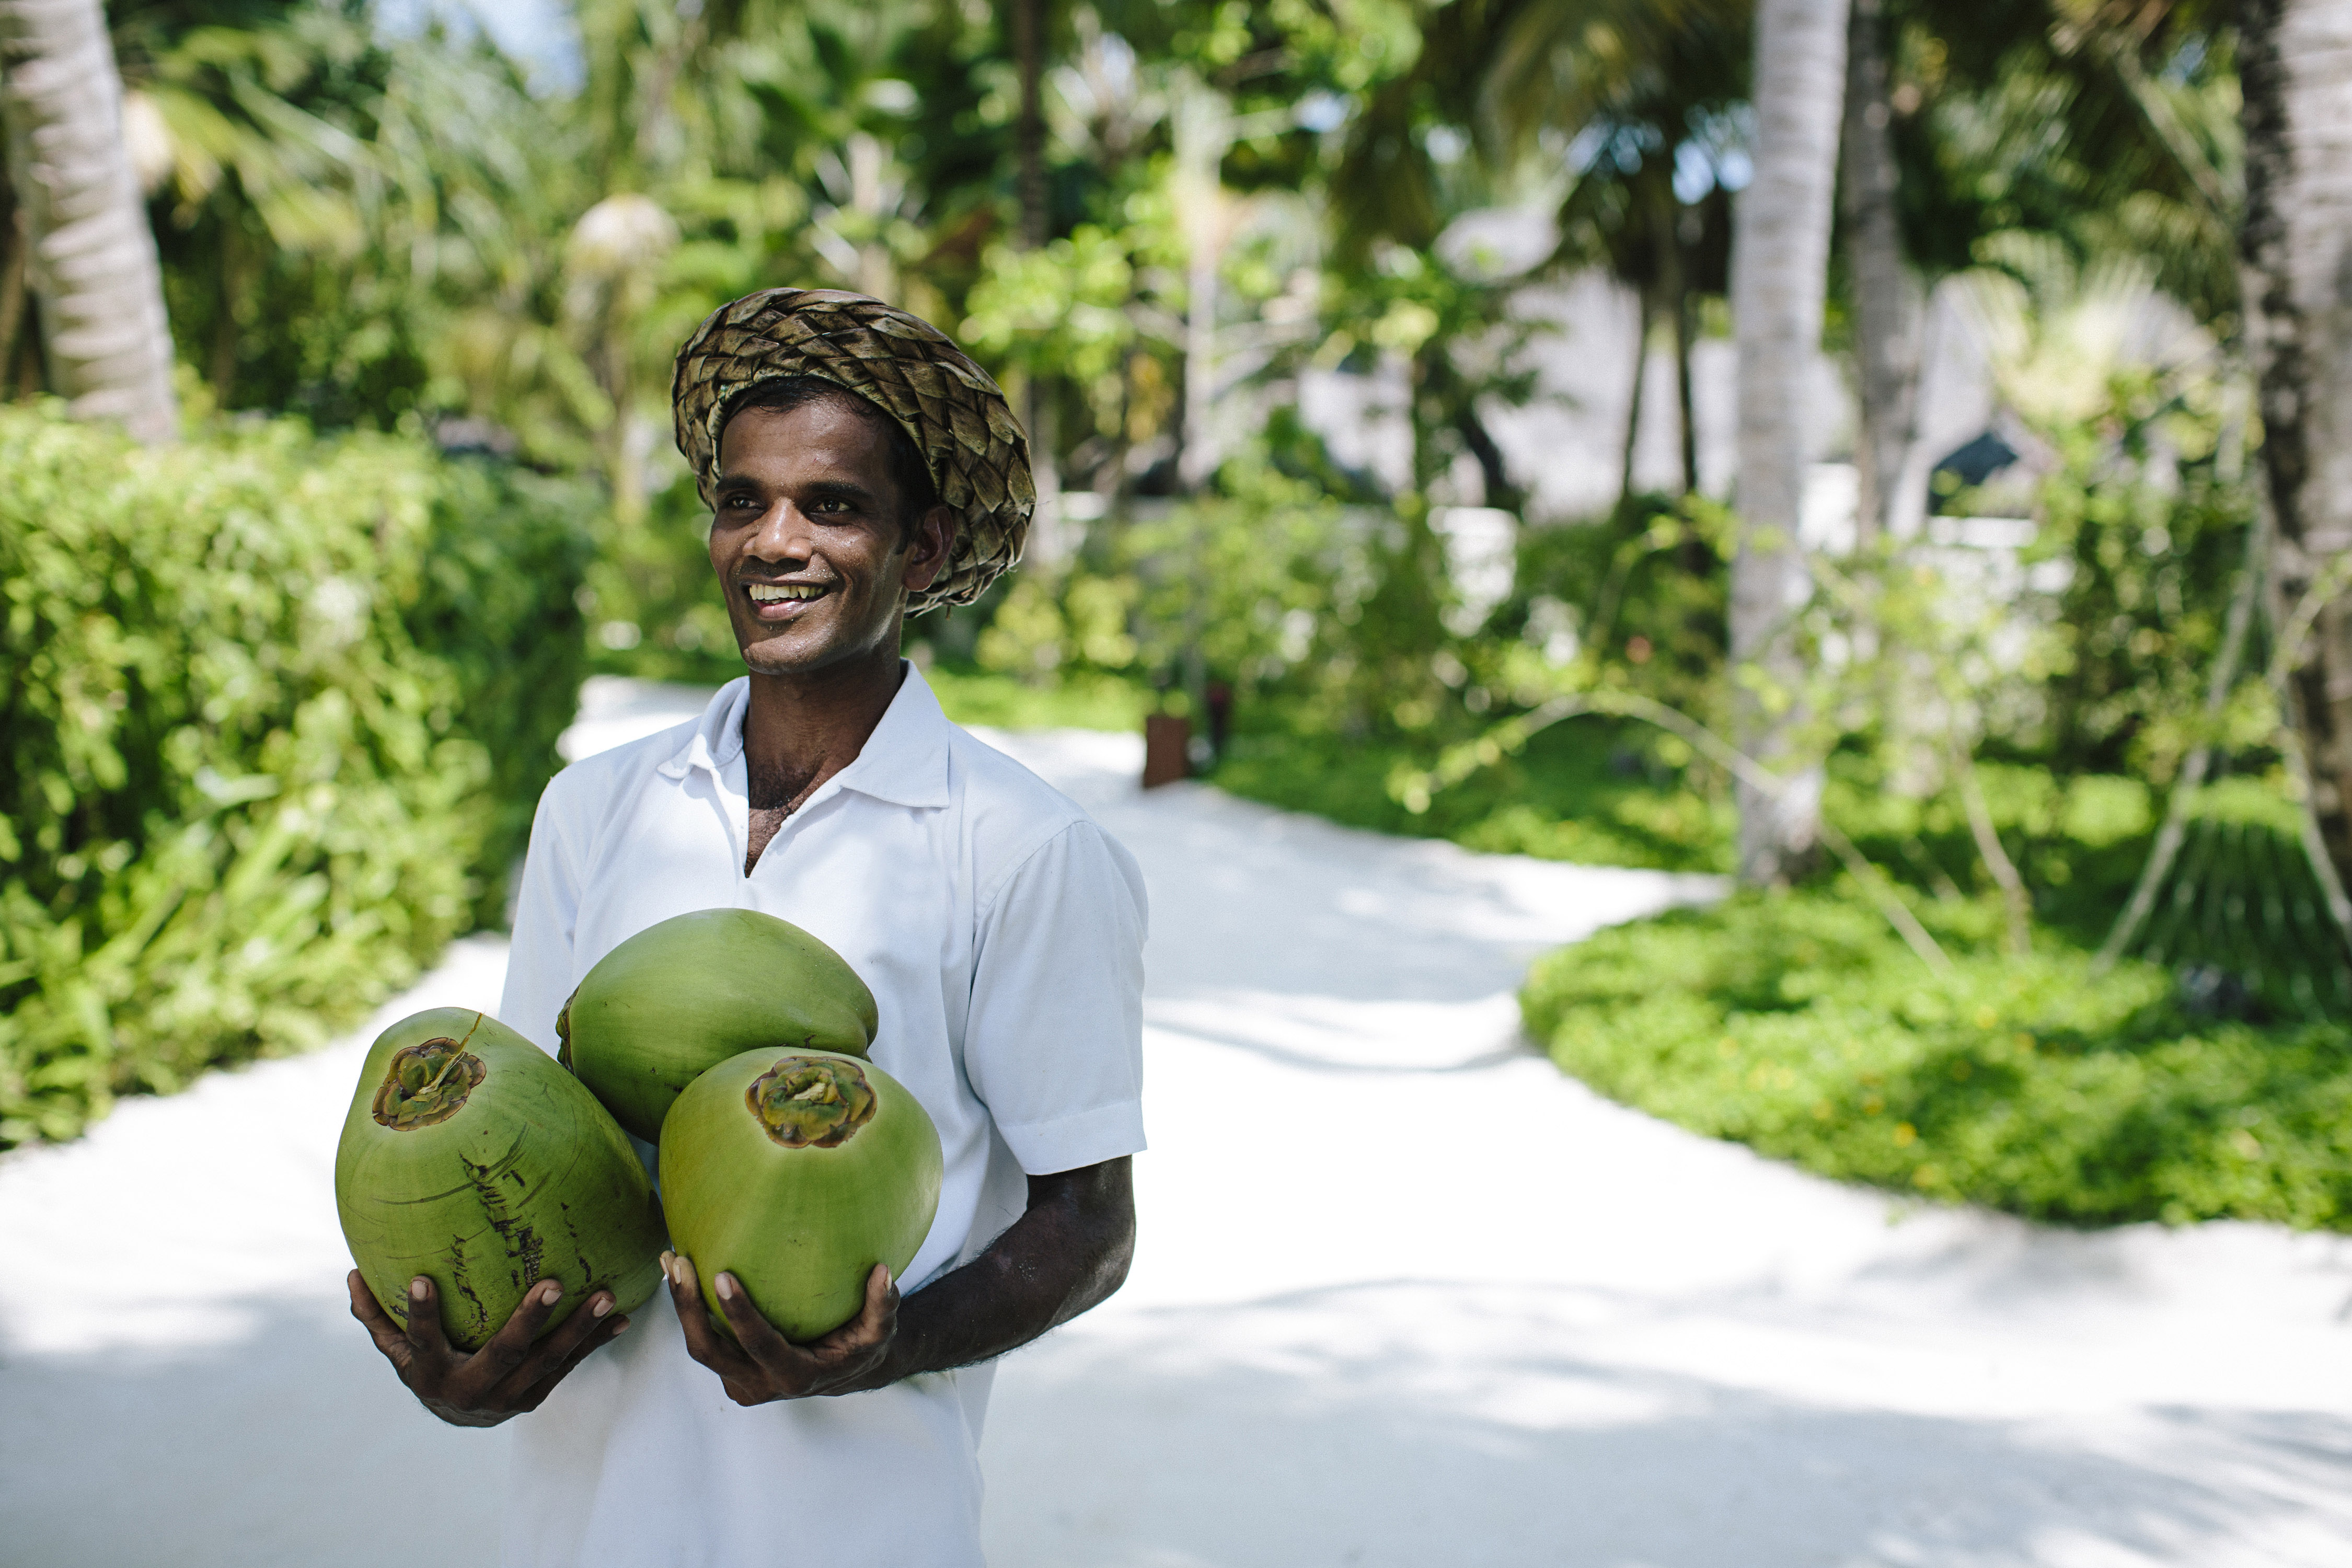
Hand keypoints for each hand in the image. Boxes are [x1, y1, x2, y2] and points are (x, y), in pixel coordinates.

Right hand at [347, 1269, 628, 1427]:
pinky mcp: (536, 1396)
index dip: (421, 1314)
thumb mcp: (397, 1349)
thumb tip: (351, 1275)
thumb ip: (376, 1316)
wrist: (458, 1418)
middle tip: (553, 1284)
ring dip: (578, 1330)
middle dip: (528, 1321)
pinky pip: (569, 1366)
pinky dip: (595, 1342)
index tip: (421, 1279)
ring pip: (548, 1362)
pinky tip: (622, 1317)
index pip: (421, 1340)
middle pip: (503, 1353)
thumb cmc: (427, 1366)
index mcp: (430, 1373)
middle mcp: (471, 1389)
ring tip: (605, 1296)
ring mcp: (509, 1397)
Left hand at [664, 1250, 899, 1404]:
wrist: (844, 1374)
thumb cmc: (862, 1346)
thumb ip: (883, 1305)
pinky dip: (691, 1308)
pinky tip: (681, 1268)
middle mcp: (759, 1385)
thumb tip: (883, 1272)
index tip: (722, 1275)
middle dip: (688, 1308)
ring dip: (681, 1305)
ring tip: (669, 1258)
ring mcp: (741, 1381)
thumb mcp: (879, 1330)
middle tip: (679, 1262)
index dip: (739, 1314)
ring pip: (700, 1346)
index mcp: (794, 1376)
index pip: (760, 1345)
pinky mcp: (731, 1371)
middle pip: (709, 1351)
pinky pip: (706, 1340)